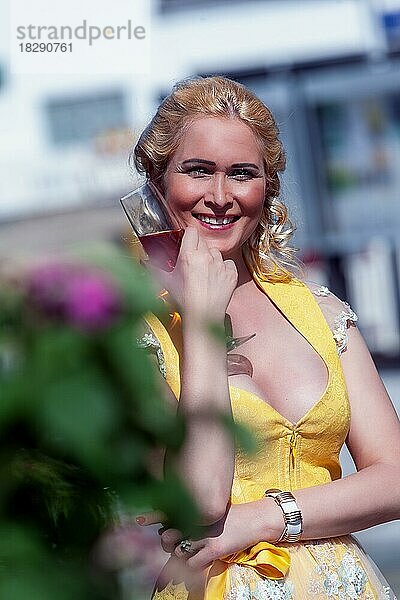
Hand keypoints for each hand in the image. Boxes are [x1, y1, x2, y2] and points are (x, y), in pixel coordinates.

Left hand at [136, 499, 283, 569]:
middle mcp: (196, 520)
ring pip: (179, 552)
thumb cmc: (232, 517)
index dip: (152, 516)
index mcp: (195, 509)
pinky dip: (193, 566)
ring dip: (181, 557)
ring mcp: (204, 534)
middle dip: (168, 545)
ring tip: (191, 554)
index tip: (138, 520)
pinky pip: (193, 563)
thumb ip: (194, 519)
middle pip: (168, 536)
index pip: (169, 512)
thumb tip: (177, 529)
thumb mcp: (211, 514)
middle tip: (176, 547)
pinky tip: (200, 561)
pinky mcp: (214, 548)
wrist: (254, 520)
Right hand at [147, 227, 237, 321]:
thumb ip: (154, 268)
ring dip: (211, 258)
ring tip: (205, 273)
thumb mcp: (165, 282)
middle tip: (194, 263)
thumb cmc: (184, 300)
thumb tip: (144, 261)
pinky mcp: (231, 273)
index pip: (191, 232)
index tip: (188, 243)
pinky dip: (224, 268)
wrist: (203, 317)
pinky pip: (228, 263)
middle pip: (203, 242)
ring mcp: (220, 265)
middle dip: (198, 249)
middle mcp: (206, 257)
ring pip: (216, 252)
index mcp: (189, 256)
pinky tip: (216, 278)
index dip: (189, 236)